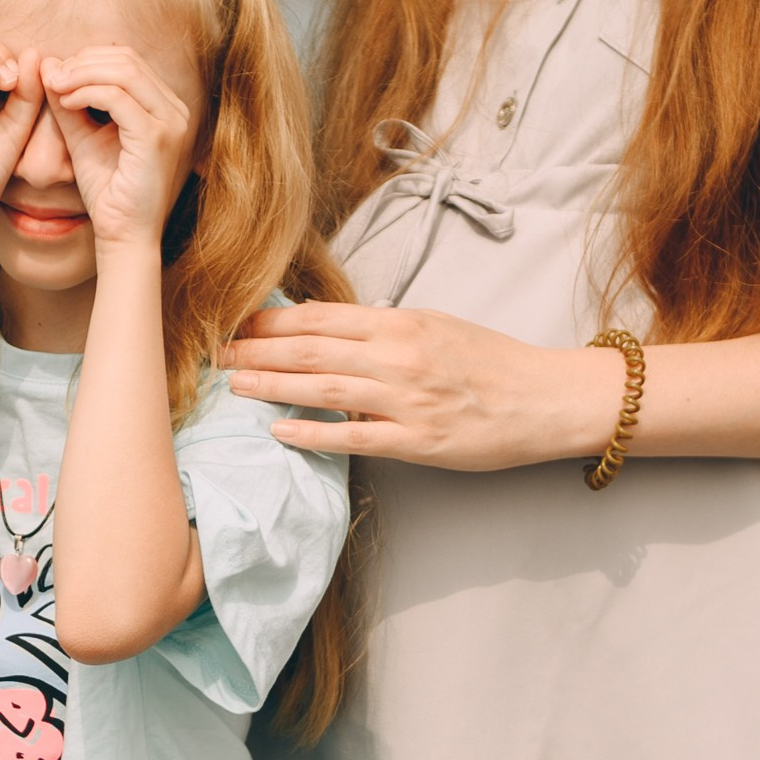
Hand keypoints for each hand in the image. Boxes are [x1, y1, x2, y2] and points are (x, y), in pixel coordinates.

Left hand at [40, 47, 197, 254]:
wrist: (122, 233)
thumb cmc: (107, 189)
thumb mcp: (83, 135)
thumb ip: (69, 101)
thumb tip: (49, 63)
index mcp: (164, 106)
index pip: (127, 60)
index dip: (88, 58)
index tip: (56, 73)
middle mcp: (175, 110)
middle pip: (127, 59)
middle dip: (83, 62)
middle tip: (52, 76)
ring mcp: (170, 123)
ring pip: (124, 72)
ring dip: (82, 73)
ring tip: (54, 86)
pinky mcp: (156, 138)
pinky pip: (118, 98)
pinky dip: (87, 93)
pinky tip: (65, 103)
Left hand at [221, 302, 624, 470]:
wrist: (545, 398)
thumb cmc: (491, 362)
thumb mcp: (435, 327)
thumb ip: (381, 328)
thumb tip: (324, 326)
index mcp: (402, 324)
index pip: (321, 318)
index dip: (272, 320)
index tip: (234, 321)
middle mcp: (399, 357)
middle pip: (312, 351)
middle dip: (257, 351)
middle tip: (214, 352)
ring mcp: (407, 400)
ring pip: (324, 390)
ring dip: (272, 386)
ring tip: (233, 385)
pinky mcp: (417, 441)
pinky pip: (355, 438)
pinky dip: (313, 433)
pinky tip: (279, 431)